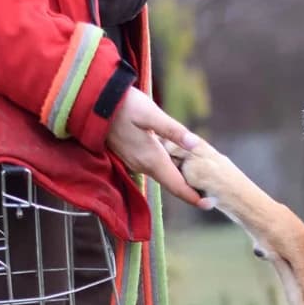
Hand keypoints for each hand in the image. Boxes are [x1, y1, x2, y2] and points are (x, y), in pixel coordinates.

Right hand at [105, 87, 210, 207]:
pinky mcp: (130, 156)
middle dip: (190, 190)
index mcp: (152, 159)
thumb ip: (173, 131)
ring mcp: (135, 162)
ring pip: (163, 175)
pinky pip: (154, 167)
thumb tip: (195, 144)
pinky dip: (169, 169)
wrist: (92, 100)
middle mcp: (143, 166)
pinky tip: (179, 163)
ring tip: (200, 180)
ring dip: (180, 179)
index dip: (194, 198)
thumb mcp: (150, 113)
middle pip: (172, 184)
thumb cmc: (122, 104)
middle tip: (211, 193)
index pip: (177, 186)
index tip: (210, 205)